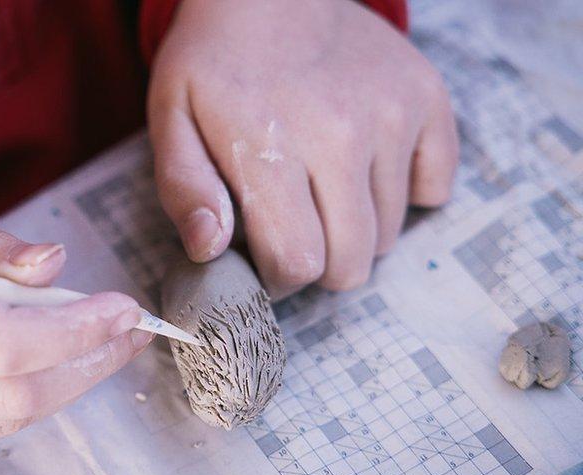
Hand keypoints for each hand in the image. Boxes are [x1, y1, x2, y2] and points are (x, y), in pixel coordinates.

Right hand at [0, 172, 152, 450]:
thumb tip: (54, 267)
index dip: (73, 332)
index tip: (123, 307)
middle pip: (11, 397)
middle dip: (85, 366)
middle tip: (130, 331)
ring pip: (0, 422)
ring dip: (64, 387)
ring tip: (104, 346)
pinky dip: (22, 397)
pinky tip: (49, 364)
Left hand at [148, 0, 458, 297]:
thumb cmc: (212, 65)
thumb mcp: (171, 122)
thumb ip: (185, 191)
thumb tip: (209, 251)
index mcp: (270, 149)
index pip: (299, 264)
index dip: (278, 276)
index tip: (264, 254)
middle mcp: (343, 136)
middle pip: (352, 263)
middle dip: (319, 263)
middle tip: (293, 226)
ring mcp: (394, 116)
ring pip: (390, 233)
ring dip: (355, 226)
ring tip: (320, 182)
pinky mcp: (429, 99)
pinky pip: (435, 188)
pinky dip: (403, 190)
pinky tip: (364, 163)